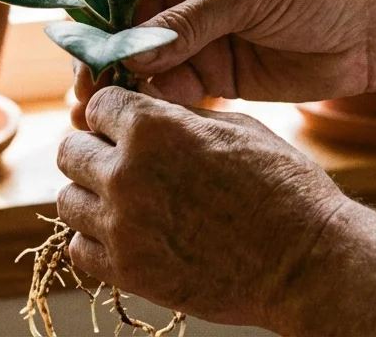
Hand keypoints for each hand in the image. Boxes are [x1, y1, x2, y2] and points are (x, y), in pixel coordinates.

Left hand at [57, 86, 352, 329]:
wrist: (307, 262)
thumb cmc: (283, 188)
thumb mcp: (234, 127)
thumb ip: (178, 116)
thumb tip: (144, 107)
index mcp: (153, 127)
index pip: (98, 104)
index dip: (116, 113)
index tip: (128, 126)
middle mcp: (126, 172)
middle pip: (71, 150)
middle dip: (96, 151)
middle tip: (128, 165)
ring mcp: (122, 226)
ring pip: (67, 199)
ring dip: (92, 196)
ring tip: (128, 202)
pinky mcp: (128, 271)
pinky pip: (79, 248)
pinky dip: (96, 240)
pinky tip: (127, 235)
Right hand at [71, 0, 375, 128]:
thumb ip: (189, 22)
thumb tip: (132, 52)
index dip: (104, 10)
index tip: (82, 41)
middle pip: (133, 25)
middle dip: (109, 55)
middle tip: (86, 87)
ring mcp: (205, 35)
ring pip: (151, 61)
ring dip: (128, 83)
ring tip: (104, 107)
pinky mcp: (221, 74)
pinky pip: (179, 88)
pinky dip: (161, 101)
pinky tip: (148, 111)